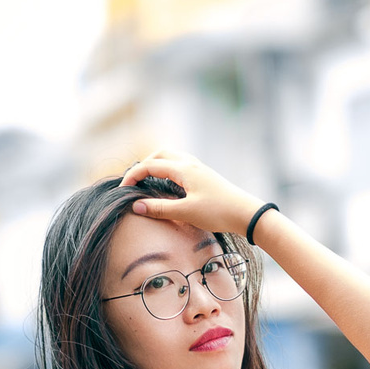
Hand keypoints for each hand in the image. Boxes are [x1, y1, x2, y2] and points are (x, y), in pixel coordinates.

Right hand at [119, 149, 262, 235]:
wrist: (247, 213)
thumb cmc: (219, 212)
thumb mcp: (186, 213)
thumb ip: (160, 209)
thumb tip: (136, 206)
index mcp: (183, 169)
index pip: (149, 166)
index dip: (132, 177)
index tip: (123, 191)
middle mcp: (190, 163)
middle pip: (159, 155)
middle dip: (142, 166)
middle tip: (133, 183)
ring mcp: (198, 168)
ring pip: (171, 157)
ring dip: (156, 164)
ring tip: (148, 180)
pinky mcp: (205, 176)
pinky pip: (181, 164)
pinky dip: (168, 168)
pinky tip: (170, 183)